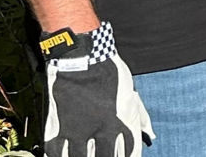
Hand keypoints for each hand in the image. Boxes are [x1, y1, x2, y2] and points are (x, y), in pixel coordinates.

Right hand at [42, 22, 152, 156]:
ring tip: (86, 156)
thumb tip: (150, 136)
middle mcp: (101, 130)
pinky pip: (56, 153)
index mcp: (121, 122)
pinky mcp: (58, 127)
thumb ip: (140, 116)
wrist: (82, 57)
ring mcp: (78, 130)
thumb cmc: (110, 73)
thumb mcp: (131, 92)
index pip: (129, 153)